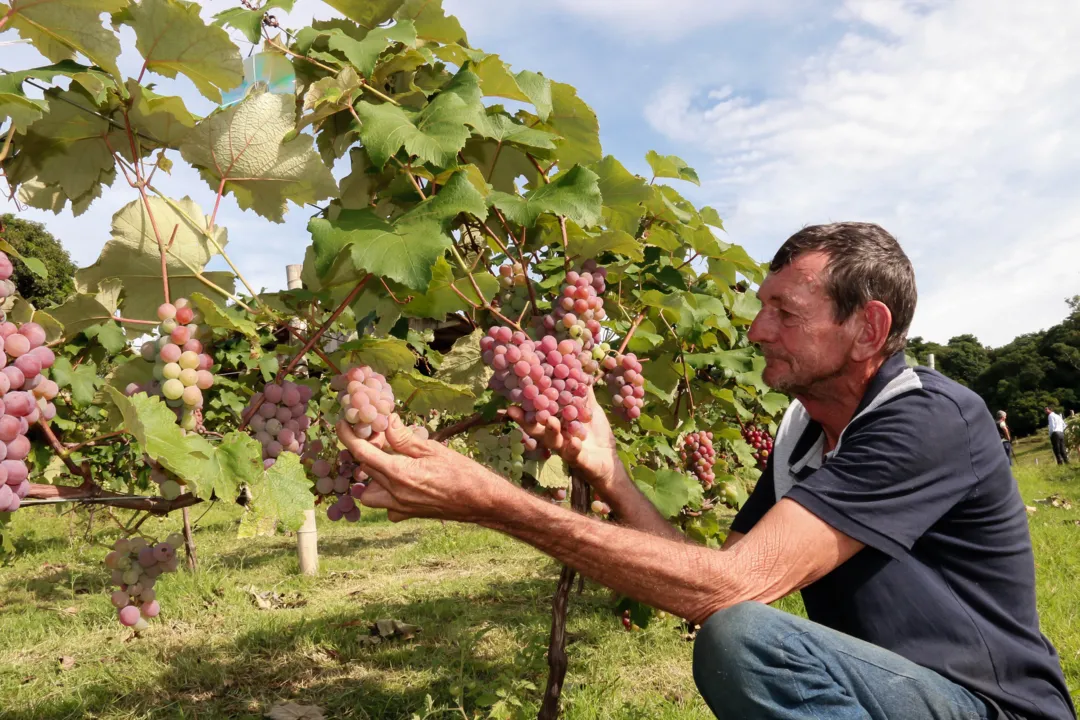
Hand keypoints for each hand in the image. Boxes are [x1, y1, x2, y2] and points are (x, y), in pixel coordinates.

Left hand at [336, 415, 501, 523]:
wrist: (481, 502)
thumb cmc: (462, 472)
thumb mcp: (432, 448)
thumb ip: (404, 437)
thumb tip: (386, 420)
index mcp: (399, 474)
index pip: (362, 453)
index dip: (348, 436)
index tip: (342, 423)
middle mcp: (394, 494)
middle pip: (364, 470)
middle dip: (364, 451)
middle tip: (376, 435)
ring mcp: (399, 507)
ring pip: (368, 494)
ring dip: (370, 477)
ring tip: (385, 462)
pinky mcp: (407, 514)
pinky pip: (386, 506)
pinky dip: (385, 494)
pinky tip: (398, 483)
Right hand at [507, 387, 622, 496]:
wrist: (609, 458)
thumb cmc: (595, 432)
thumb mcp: (590, 409)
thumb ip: (583, 392)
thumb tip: (579, 367)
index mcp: (555, 422)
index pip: (538, 411)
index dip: (527, 402)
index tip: (514, 390)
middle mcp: (555, 436)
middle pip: (536, 428)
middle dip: (525, 419)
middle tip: (513, 410)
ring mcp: (564, 449)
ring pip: (552, 440)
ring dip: (550, 430)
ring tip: (550, 420)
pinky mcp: (577, 460)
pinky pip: (573, 454)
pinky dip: (573, 448)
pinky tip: (574, 442)